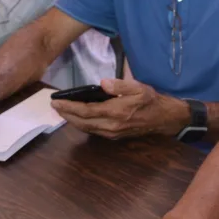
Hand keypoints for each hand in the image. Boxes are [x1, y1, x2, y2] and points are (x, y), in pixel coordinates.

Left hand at [50, 79, 190, 139]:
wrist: (164, 118)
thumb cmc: (151, 100)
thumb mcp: (138, 87)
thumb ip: (120, 85)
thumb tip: (102, 83)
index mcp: (116, 111)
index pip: (86, 110)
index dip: (69, 107)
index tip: (56, 101)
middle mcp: (111, 125)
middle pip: (82, 122)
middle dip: (66, 115)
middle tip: (54, 106)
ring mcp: (112, 133)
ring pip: (86, 129)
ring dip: (72, 121)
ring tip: (62, 112)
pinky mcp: (114, 135)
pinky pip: (93, 131)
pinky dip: (82, 125)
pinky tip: (78, 119)